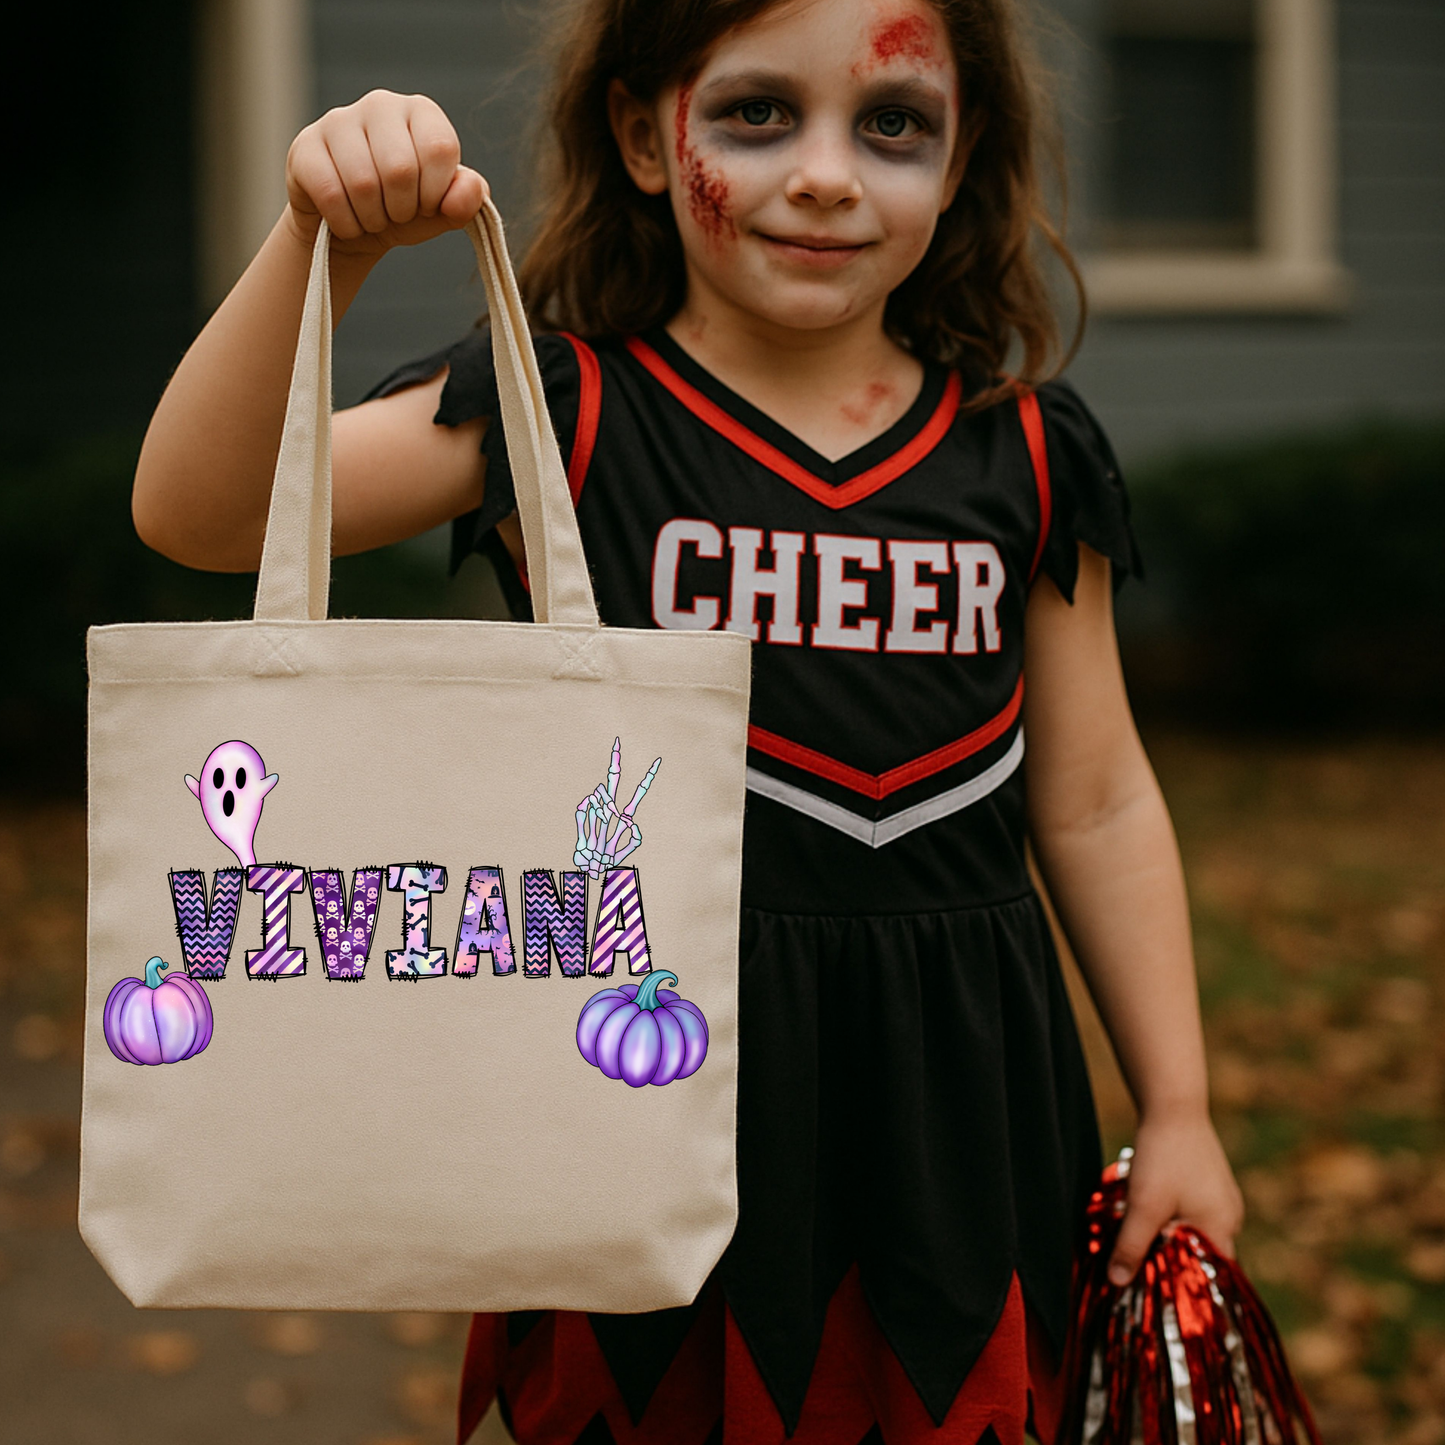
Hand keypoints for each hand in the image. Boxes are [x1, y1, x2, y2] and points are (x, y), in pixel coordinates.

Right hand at [284, 90, 487, 258]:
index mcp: (421, 112)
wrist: (352, 227)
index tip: (426, 205)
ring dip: (373, 219)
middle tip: (395, 215)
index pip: (439, 148)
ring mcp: (338, 120)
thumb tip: (472, 189)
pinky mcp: (304, 146)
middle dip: (402, 209)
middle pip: (400, 168)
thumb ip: (466, 200)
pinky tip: (347, 222)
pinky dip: (346, 223)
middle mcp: (380, 104)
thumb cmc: (402, 210)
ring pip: (363, 183)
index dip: (435, 192)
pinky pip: (330, 194)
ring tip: (372, 218)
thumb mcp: (441, 210)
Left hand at [1107, 1111, 1243, 1285]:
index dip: (1182, 1287)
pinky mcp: (1208, 1182)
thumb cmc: (1162, 1157)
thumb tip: (1118, 1284)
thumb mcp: (1143, 1206)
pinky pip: (1190, 1213)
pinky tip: (1147, 1207)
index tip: (1155, 1292)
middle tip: (1140, 1264)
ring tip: (1140, 1232)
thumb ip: (1131, 1246)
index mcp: (1223, 1228)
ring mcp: (1221, 1198)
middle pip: (1201, 1256)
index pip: (1210, 1278)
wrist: (1172, 1105)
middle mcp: (1230, 1216)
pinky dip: (1169, 1217)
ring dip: (1167, 1236)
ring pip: (1193, 1232)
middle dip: (1171, 1260)